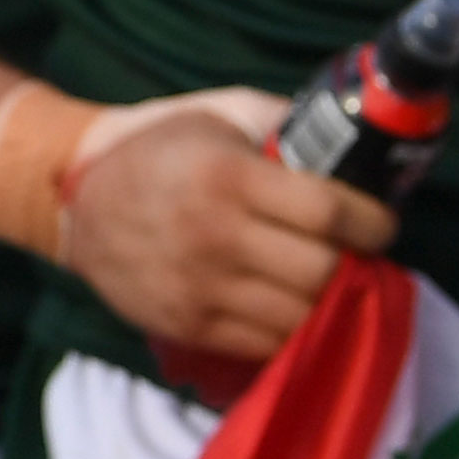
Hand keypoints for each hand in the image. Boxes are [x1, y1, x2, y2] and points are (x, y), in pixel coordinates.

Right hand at [54, 97, 392, 364]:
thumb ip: (285, 123)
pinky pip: (267, 344)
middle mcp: (217, 236)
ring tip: (327, 281)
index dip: (374, 223)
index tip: (381, 223)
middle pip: (323, 271)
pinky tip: (291, 304)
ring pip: (300, 316)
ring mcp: (201, 289)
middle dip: (353, 264)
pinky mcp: (190, 326)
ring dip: (326, 301)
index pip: (331, 213)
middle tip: (355, 253)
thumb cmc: (162, 148)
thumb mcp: (220, 114)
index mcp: (229, 176)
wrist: (78, 200)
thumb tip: (354, 144)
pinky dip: (291, 328)